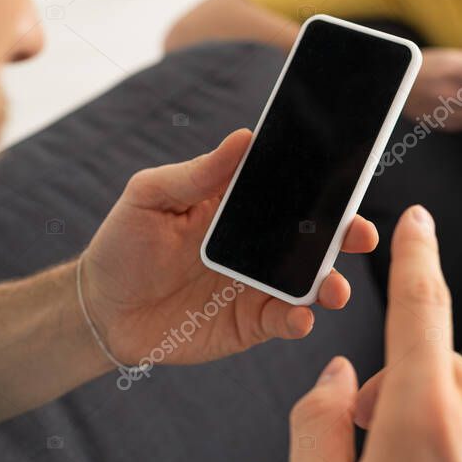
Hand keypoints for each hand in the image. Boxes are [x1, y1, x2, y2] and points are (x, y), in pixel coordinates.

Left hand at [81, 129, 379, 366]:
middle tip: (360, 235)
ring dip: (331, 283)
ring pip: (312, 282)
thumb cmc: (123, 244)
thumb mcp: (151, 196)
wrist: (100, 311)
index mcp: (242, 208)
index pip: (294, 190)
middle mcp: (261, 246)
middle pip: (317, 237)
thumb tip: (244, 137)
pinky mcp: (252, 324)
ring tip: (333, 289)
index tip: (350, 178)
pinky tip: (299, 318)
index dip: (325, 185)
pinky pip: (287, 321)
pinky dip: (299, 321)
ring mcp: (260, 286)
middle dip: (347, 235)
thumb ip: (198, 172)